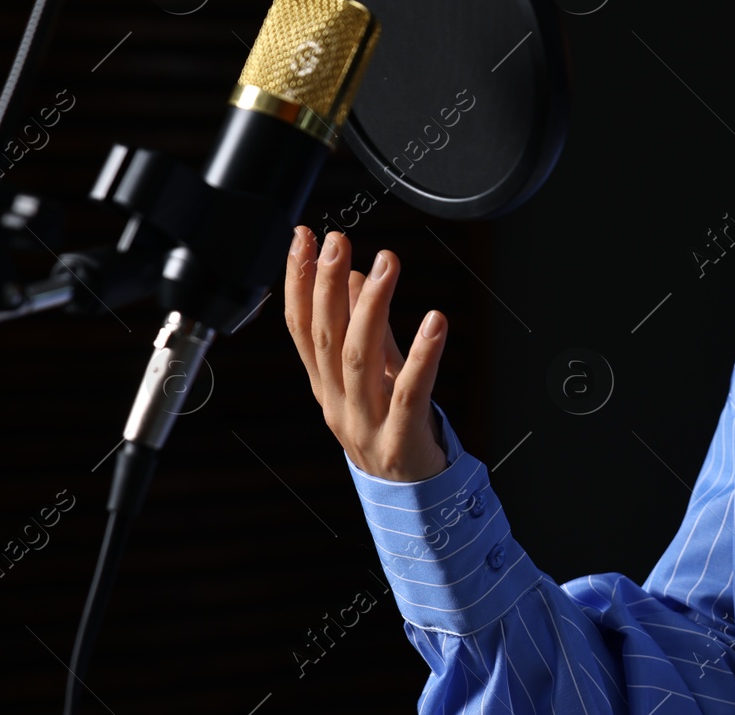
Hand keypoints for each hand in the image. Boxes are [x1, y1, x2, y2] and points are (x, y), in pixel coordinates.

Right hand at [284, 226, 448, 480]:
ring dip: (371, 306)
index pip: (301, 326)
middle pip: (325, 337)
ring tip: (386, 262)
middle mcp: (337, 401)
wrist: (412, 496)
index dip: (298, 281)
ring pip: (359, 358)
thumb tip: (355, 276)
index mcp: (324, 384)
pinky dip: (422, 354)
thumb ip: (365, 328)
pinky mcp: (401, 437)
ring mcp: (366, 422)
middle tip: (337, 240)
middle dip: (326, 284)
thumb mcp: (374, 373)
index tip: (302, 237)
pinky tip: (436, 320)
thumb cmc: (392, 427)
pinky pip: (409, 391)